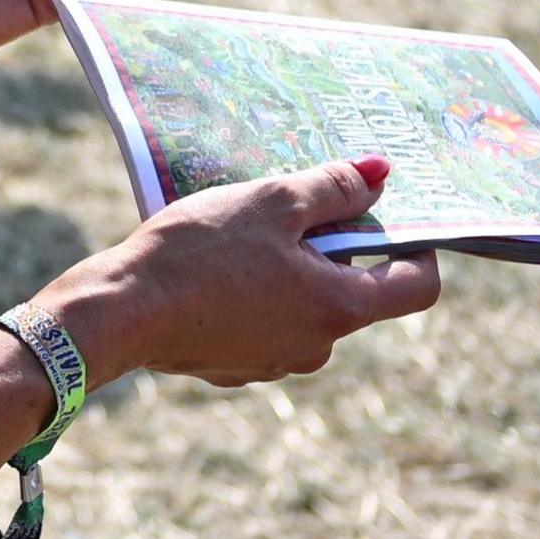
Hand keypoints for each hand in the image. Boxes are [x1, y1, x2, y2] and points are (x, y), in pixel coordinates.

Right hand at [47, 157, 441, 386]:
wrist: (121, 311)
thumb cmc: (199, 252)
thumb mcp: (271, 202)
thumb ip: (333, 187)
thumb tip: (380, 173)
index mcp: (340, 307)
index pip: (417, 287)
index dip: (418, 247)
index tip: (392, 216)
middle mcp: (318, 346)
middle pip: (354, 291)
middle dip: (333, 248)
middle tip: (291, 209)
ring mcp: (276, 362)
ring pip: (304, 306)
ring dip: (289, 270)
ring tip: (241, 235)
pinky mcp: (235, 365)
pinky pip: (263, 323)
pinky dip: (253, 295)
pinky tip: (212, 269)